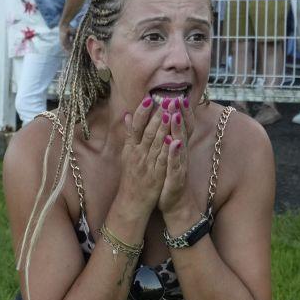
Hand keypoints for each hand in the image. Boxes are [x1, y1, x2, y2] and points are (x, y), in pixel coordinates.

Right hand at [112, 95, 170, 220]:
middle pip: (147, 132)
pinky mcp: (156, 175)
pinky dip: (166, 150)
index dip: (142, 112)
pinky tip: (172, 139)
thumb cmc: (131, 176)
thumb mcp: (127, 154)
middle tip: (165, 99)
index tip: (149, 98)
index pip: (136, 126)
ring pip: (155, 143)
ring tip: (169, 112)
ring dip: (163, 128)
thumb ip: (129, 134)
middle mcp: (138, 154)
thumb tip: (127, 114)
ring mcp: (147, 164)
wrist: (131, 201)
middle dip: (157, 115)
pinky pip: (162, 160)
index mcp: (132, 148)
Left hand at [157, 95, 196, 222]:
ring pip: (180, 144)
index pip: (181, 126)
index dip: (181, 111)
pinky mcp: (177, 177)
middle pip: (183, 130)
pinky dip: (175, 153)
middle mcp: (181, 153)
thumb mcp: (166, 156)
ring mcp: (180, 165)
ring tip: (175, 115)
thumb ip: (165, 139)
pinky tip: (173, 143)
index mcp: (177, 147)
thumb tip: (162, 122)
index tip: (177, 95)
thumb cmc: (169, 178)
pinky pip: (176, 163)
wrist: (176, 203)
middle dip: (181, 114)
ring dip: (178, 129)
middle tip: (178, 98)